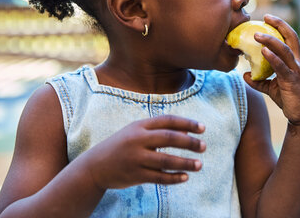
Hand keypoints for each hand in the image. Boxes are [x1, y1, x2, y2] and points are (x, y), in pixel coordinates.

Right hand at [83, 115, 205, 189]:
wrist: (95, 167)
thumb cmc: (121, 146)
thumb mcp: (135, 132)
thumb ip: (158, 130)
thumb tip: (187, 134)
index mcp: (139, 126)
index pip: (168, 121)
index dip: (187, 123)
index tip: (203, 128)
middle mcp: (138, 140)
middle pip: (169, 138)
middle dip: (189, 142)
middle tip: (204, 146)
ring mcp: (136, 158)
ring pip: (166, 160)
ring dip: (185, 163)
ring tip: (200, 164)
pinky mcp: (135, 175)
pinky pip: (159, 177)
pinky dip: (174, 178)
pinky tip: (185, 177)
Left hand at [244, 14, 299, 125]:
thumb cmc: (290, 99)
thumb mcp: (272, 88)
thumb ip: (259, 80)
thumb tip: (244, 75)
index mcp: (294, 60)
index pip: (289, 37)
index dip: (280, 25)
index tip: (267, 17)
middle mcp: (297, 62)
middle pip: (291, 37)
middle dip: (279, 25)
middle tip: (265, 16)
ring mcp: (296, 70)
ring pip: (285, 50)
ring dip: (271, 41)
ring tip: (257, 35)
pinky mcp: (292, 80)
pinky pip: (281, 66)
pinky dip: (272, 57)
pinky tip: (263, 51)